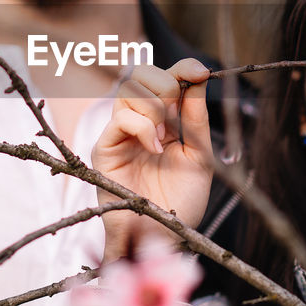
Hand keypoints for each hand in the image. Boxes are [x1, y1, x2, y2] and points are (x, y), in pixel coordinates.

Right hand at [92, 59, 213, 262]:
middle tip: (177, 111)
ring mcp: (120, 134)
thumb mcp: (200, 156)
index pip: (166, 78)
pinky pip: (121, 119)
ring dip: (154, 107)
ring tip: (165, 138)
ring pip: (129, 90)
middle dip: (165, 83)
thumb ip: (197, 119)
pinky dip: (143, 127)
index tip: (200, 71)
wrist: (163, 237)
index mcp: (163, 121)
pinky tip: (154, 148)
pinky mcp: (105, 149)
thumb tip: (200, 78)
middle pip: (141, 73)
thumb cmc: (180, 203)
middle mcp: (139, 122)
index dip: (182, 68)